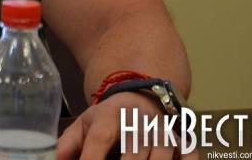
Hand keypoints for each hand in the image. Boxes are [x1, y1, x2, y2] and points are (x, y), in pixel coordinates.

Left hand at [57, 91, 198, 158]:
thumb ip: (68, 145)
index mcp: (111, 115)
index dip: (93, 159)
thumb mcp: (85, 124)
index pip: (101, 139)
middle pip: (132, 158)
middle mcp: (140, 123)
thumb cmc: (109, 118)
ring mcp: (164, 135)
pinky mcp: (183, 144)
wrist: (142, 98)